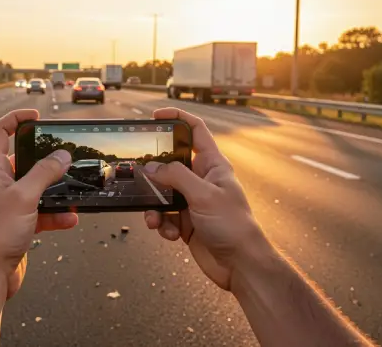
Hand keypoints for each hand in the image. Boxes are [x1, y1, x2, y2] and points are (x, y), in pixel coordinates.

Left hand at [0, 109, 78, 299]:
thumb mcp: (24, 196)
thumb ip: (44, 173)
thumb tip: (61, 156)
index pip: (0, 133)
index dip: (16, 119)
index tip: (36, 116)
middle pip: (23, 161)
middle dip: (46, 160)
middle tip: (65, 156)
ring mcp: (8, 204)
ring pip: (36, 189)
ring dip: (55, 191)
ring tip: (73, 190)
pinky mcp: (17, 224)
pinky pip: (41, 213)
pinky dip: (55, 215)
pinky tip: (69, 218)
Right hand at [142, 107, 267, 290]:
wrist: (241, 266)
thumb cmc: (234, 226)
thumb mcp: (203, 194)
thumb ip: (176, 177)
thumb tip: (152, 167)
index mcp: (213, 165)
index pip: (195, 131)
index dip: (177, 118)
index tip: (156, 116)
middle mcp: (202, 180)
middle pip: (171, 164)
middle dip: (154, 171)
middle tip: (139, 171)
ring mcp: (193, 201)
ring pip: (162, 193)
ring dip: (154, 206)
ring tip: (155, 218)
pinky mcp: (186, 222)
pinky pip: (164, 216)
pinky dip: (162, 224)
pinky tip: (170, 233)